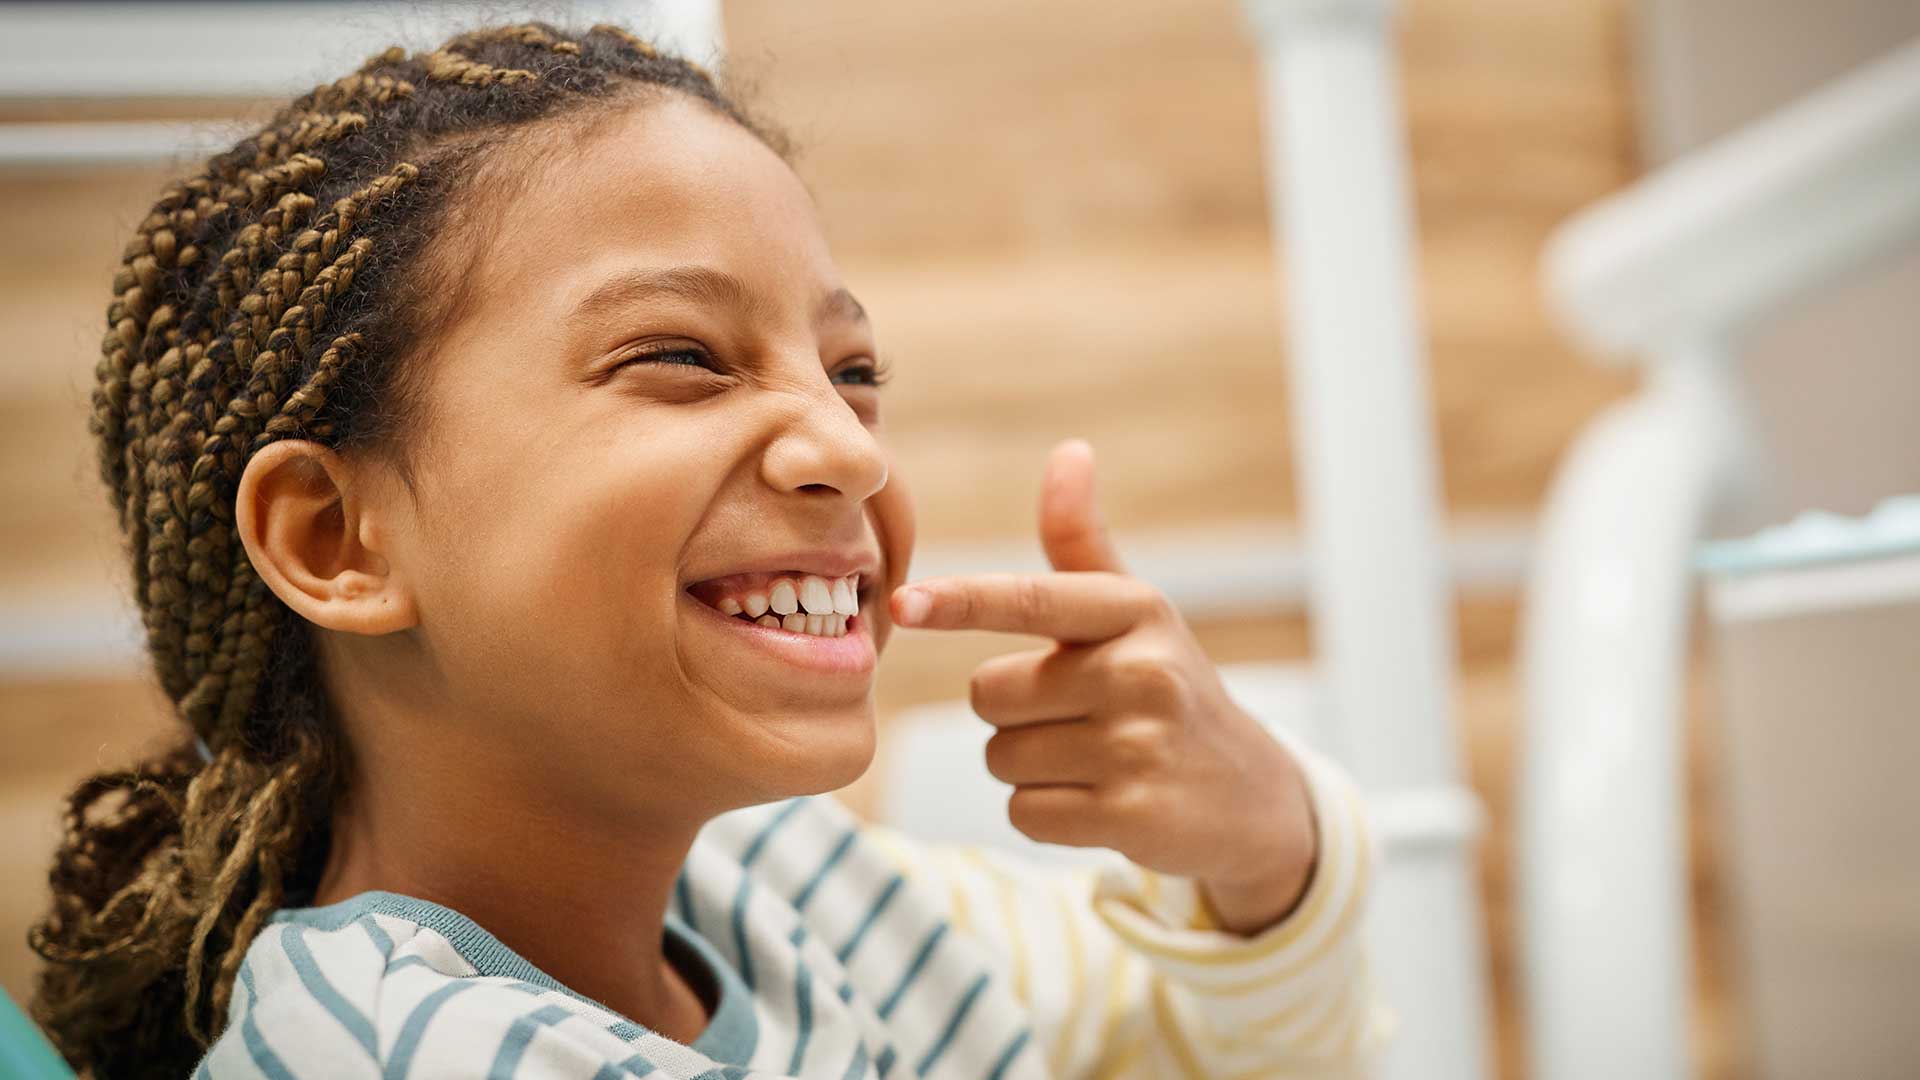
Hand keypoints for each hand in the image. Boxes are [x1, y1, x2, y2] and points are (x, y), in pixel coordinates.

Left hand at [891, 439, 1317, 934]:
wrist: (1248, 794)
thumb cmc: (1164, 686)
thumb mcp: (1132, 612)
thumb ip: (1082, 541)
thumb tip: (1070, 452)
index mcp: (1136, 610)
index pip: (1032, 600)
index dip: (962, 601)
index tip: (903, 604)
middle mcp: (1142, 672)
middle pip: (989, 693)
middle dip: (1014, 710)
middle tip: (1079, 717)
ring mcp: (1140, 747)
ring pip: (1001, 756)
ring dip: (1028, 764)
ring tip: (1094, 758)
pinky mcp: (1132, 816)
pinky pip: (1024, 811)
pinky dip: (1046, 811)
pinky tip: (1100, 800)